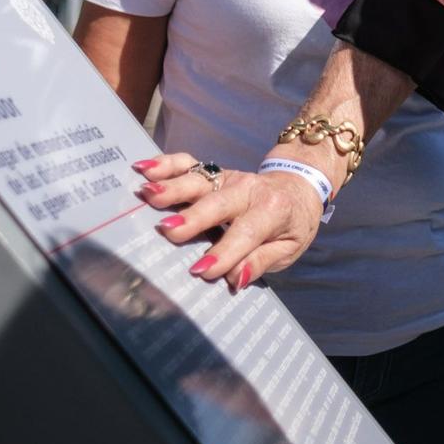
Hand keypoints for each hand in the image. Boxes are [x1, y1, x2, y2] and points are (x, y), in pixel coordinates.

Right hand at [132, 151, 327, 289]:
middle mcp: (248, 190)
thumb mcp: (288, 248)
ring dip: (172, 187)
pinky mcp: (214, 173)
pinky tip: (144, 168)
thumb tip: (234, 279)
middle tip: (167, 230)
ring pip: (198, 180)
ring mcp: (228, 178)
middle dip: (193, 218)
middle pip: (217, 204)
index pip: (247, 233)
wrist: (299, 187)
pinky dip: (166, 164)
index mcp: (273, 210)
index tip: (201, 271)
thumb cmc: (292, 224)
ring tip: (148, 194)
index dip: (225, 252)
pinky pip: (189, 164)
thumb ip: (260, 262)